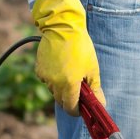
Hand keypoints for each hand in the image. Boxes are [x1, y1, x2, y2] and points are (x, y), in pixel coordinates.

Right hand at [32, 0, 104, 115]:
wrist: (63, 27)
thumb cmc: (81, 46)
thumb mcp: (92, 68)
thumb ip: (94, 88)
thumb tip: (100, 104)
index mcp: (69, 84)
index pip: (71, 108)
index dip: (77, 111)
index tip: (82, 108)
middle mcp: (55, 83)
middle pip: (61, 101)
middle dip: (70, 98)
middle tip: (79, 87)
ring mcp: (45, 76)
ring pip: (54, 90)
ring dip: (61, 87)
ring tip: (70, 70)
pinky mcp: (39, 69)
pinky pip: (47, 80)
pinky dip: (54, 78)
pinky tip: (61, 65)